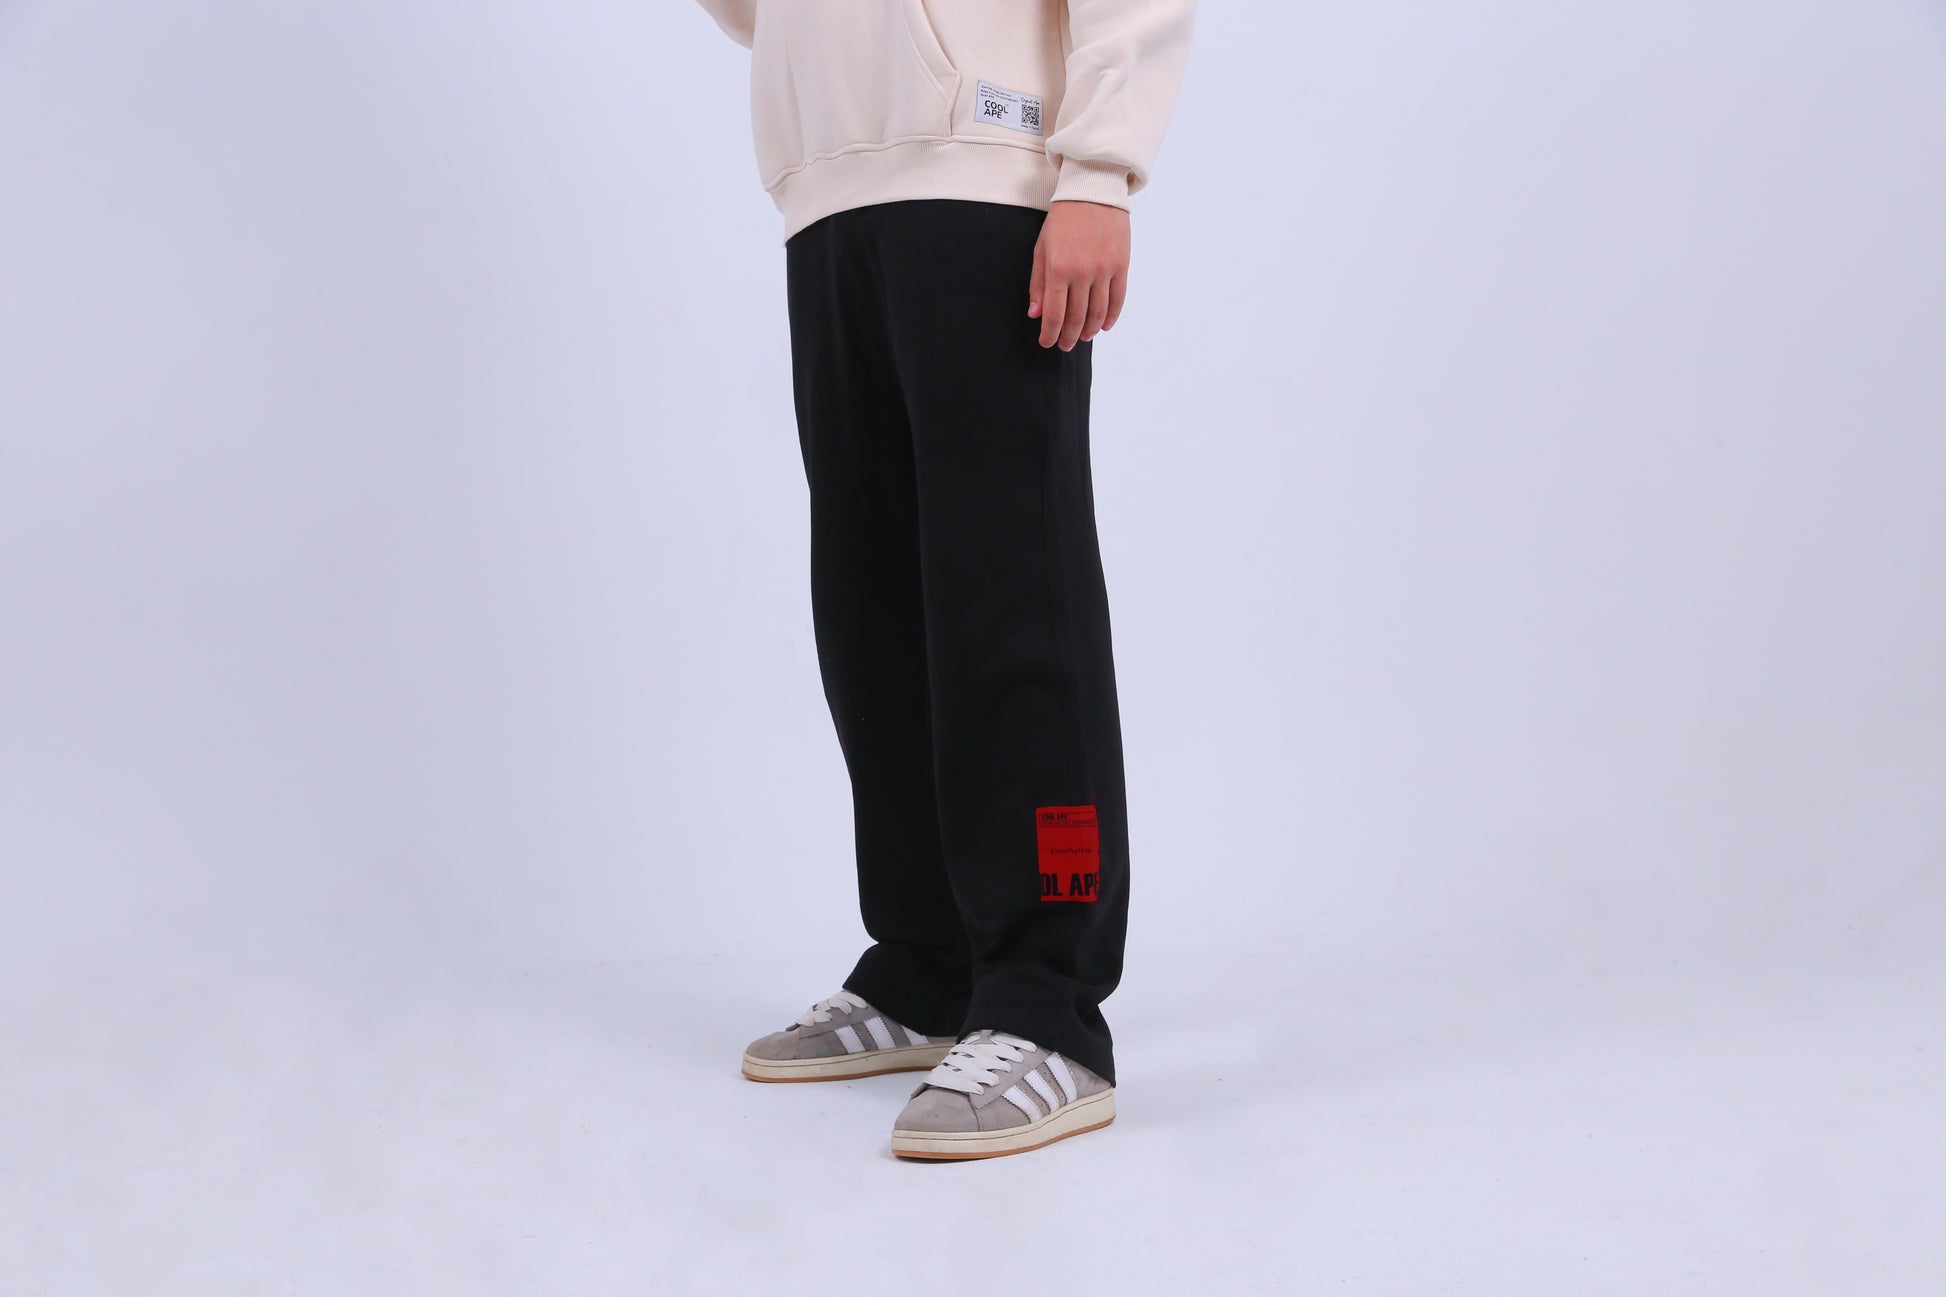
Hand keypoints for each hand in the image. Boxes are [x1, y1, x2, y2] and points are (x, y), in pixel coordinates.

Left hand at [1028, 200, 1130, 350]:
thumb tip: (1035, 315)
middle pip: (1077, 317)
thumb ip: (1038, 283)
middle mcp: (1082, 272)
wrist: (1092, 192)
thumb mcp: (1042, 249)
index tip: (1047, 342)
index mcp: (1058, 268)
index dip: (1050, 333)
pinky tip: (1105, 326)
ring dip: (1090, 330)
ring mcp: (1104, 269)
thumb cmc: (1062, 221)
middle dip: (1069, 336)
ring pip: (1099, 313)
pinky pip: (1118, 299)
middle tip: (1064, 345)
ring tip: (1083, 337)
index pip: (1054, 313)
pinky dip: (1112, 317)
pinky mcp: (1121, 265)